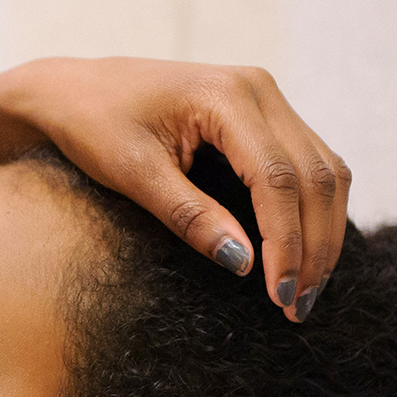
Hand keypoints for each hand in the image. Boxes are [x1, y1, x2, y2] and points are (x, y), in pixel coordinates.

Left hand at [0, 57, 349, 321]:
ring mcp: (266, 98)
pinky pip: (307, 165)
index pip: (278, 179)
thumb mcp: (133, 174)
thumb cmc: (92, 125)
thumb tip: (244, 264)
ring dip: (323, 233)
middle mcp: (259, 89)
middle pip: (316, 176)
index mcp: (226, 96)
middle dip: (314, 247)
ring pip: (325, 171)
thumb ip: (190, 216)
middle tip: (298, 307)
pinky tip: (300, 255)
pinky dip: (311, 211)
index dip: (287, 243)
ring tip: (304, 291)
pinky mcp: (264, 114)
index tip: (279, 297)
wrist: (71, 89)